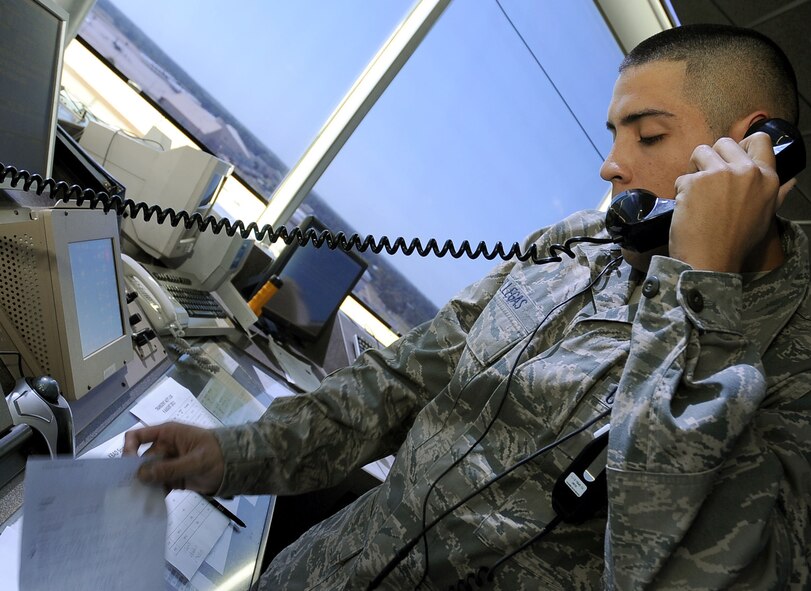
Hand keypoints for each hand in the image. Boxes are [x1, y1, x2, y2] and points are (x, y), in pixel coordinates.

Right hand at [123, 422, 224, 494]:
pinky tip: (148, 504)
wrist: (236, 468)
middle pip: (141, 459)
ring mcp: (168, 463)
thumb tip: (141, 474)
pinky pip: (157, 484)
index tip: (129, 467)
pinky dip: (153, 493)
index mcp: (168, 434)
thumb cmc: (218, 455)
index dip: (129, 449)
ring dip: (143, 486)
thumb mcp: (196, 461)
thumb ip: (170, 468)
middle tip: (130, 492)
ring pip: (147, 474)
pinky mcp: (172, 478)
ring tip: (136, 501)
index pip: (138, 436)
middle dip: (135, 474)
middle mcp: (164, 447)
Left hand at [669, 132, 784, 272]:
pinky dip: (681, 191)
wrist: (710, 260)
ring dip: (694, 169)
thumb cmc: (736, 242)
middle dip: (712, 158)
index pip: (760, 140)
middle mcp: (746, 171)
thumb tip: (790, 182)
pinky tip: (688, 208)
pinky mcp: (694, 182)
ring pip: (700, 152)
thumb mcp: (765, 215)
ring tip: (696, 192)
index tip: (730, 158)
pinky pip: (682, 177)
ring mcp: (719, 174)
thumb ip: (775, 193)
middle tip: (708, 181)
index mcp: (767, 178)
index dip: (742, 146)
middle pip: (724, 143)